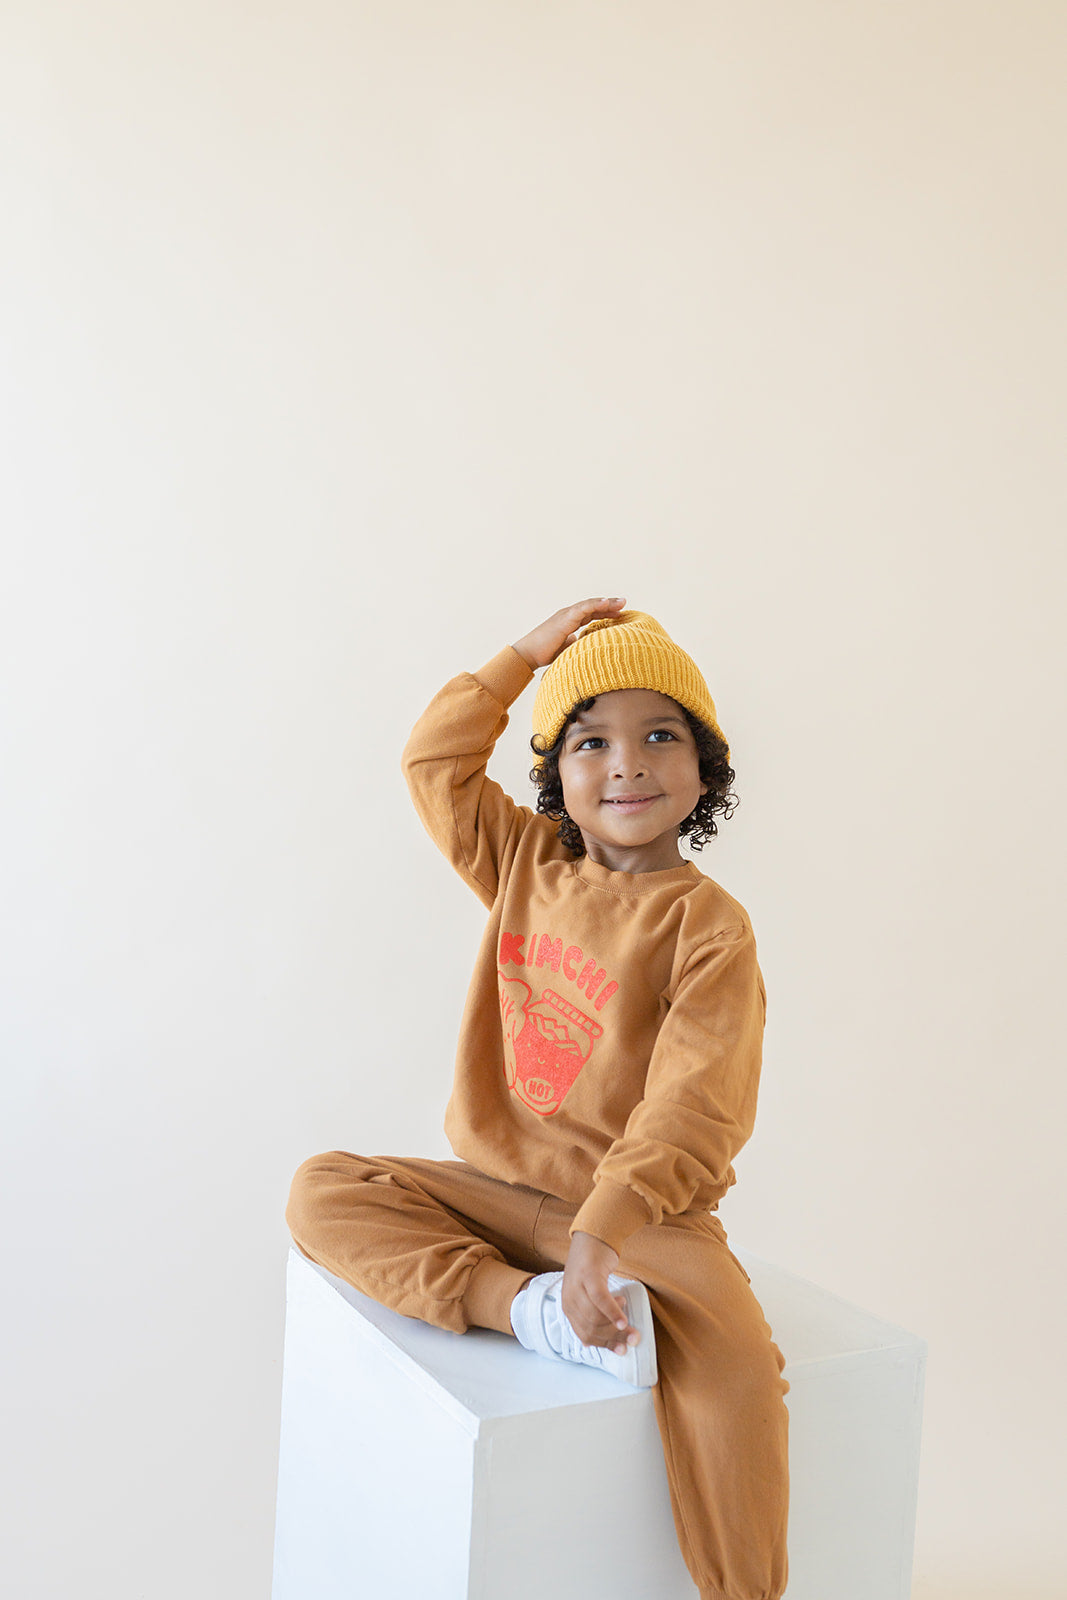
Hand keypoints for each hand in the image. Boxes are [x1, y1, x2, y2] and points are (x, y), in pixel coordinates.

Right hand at [513, 597, 626, 671]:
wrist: (528, 655)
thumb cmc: (544, 653)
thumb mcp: (565, 648)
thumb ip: (575, 644)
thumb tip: (584, 645)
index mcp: (569, 621)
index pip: (590, 614)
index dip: (605, 612)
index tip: (620, 613)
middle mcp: (568, 615)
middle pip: (593, 607)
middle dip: (609, 604)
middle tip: (624, 602)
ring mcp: (566, 615)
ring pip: (590, 605)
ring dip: (606, 602)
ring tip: (621, 602)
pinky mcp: (564, 619)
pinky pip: (583, 608)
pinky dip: (595, 604)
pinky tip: (607, 603)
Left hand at [561, 1231, 639, 1354]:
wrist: (592, 1238)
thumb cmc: (594, 1268)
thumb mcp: (589, 1294)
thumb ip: (595, 1314)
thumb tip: (611, 1341)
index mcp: (568, 1307)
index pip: (585, 1335)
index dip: (604, 1345)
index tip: (622, 1350)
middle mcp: (569, 1299)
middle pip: (591, 1329)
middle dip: (614, 1339)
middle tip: (633, 1339)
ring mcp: (576, 1287)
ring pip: (596, 1318)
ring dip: (617, 1326)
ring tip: (630, 1322)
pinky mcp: (588, 1276)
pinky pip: (600, 1300)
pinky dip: (613, 1312)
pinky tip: (623, 1320)